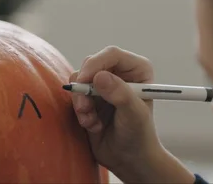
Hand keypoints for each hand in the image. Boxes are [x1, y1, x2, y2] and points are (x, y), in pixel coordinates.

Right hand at [71, 46, 193, 182]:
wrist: (128, 158)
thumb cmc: (138, 136)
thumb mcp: (133, 115)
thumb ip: (120, 94)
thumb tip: (99, 76)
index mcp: (136, 70)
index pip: (111, 54)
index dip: (96, 64)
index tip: (84, 81)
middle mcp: (118, 73)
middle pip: (90, 64)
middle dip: (84, 88)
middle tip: (85, 108)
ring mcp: (102, 84)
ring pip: (78, 79)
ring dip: (81, 102)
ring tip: (91, 122)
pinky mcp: (89, 96)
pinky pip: (74, 94)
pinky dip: (80, 111)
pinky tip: (92, 125)